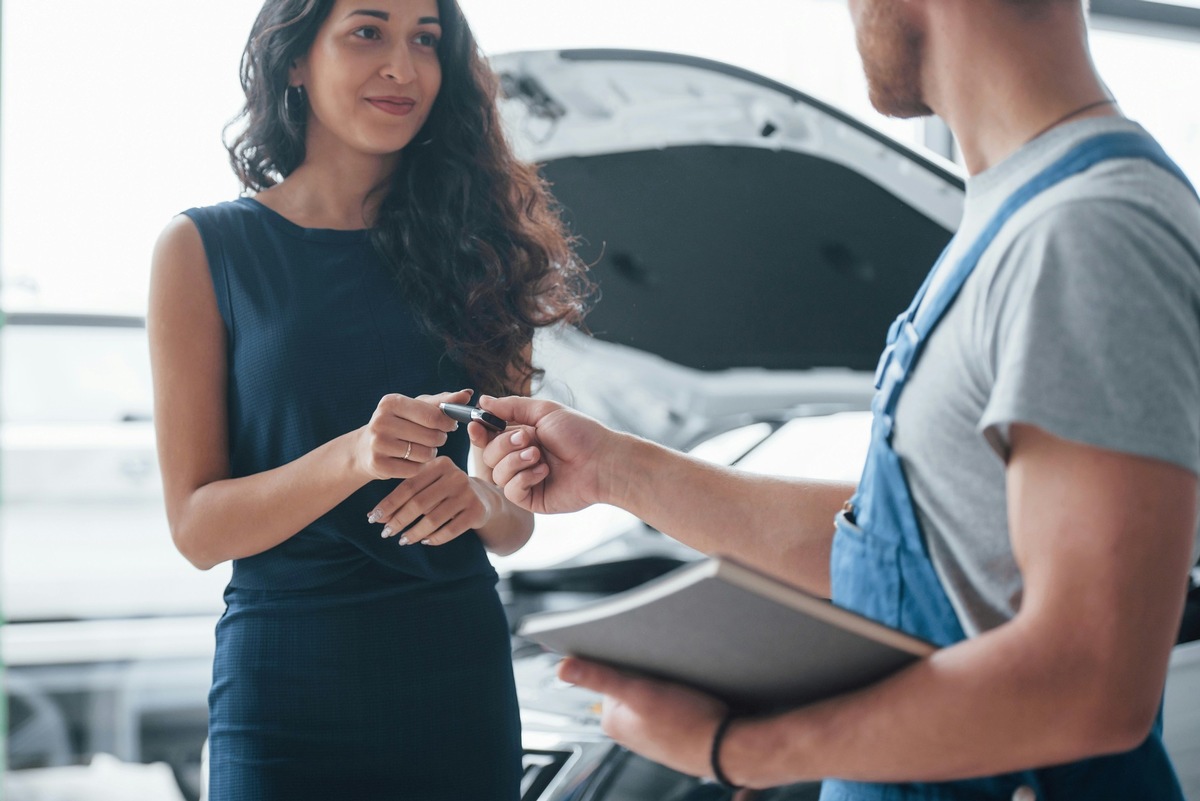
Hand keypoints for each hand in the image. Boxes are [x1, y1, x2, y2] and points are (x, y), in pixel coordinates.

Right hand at [352, 389, 468, 481]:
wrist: (365, 448)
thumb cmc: (400, 423)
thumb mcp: (417, 408)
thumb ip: (443, 401)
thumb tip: (468, 393)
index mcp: (391, 402)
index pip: (433, 416)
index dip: (447, 423)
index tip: (450, 426)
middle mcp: (381, 421)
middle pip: (431, 436)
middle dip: (439, 439)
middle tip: (434, 439)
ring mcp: (377, 443)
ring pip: (425, 454)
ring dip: (430, 454)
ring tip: (421, 448)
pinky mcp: (378, 465)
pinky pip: (414, 469)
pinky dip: (418, 467)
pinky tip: (410, 460)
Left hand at [366, 455, 490, 545]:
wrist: (483, 498)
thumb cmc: (446, 491)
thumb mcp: (429, 484)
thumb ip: (406, 495)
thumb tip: (378, 517)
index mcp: (440, 464)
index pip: (408, 486)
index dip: (389, 504)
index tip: (372, 518)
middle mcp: (455, 476)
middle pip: (419, 503)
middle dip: (399, 520)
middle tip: (386, 533)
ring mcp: (468, 494)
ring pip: (434, 519)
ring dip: (414, 533)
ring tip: (403, 540)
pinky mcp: (476, 511)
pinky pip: (450, 530)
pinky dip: (435, 538)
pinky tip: (425, 541)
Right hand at [472, 396, 618, 514]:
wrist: (602, 461)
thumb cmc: (579, 433)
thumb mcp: (544, 411)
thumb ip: (511, 407)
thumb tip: (483, 400)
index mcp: (522, 436)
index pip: (488, 436)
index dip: (480, 432)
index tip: (477, 425)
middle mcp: (520, 458)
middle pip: (488, 455)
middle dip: (504, 445)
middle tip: (528, 439)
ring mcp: (524, 479)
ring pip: (496, 473)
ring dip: (516, 461)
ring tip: (539, 456)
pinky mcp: (531, 499)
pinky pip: (510, 491)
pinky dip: (524, 478)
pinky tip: (544, 472)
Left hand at [558, 657, 726, 778]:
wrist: (726, 747)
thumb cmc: (687, 724)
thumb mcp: (639, 691)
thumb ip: (600, 677)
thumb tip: (563, 667)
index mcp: (612, 720)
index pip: (609, 674)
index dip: (626, 661)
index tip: (641, 657)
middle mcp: (628, 730)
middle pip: (629, 683)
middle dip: (645, 672)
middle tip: (663, 672)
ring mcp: (650, 733)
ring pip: (649, 694)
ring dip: (662, 683)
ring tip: (677, 686)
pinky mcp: (670, 733)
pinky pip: (667, 706)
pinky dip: (675, 697)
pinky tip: (686, 698)